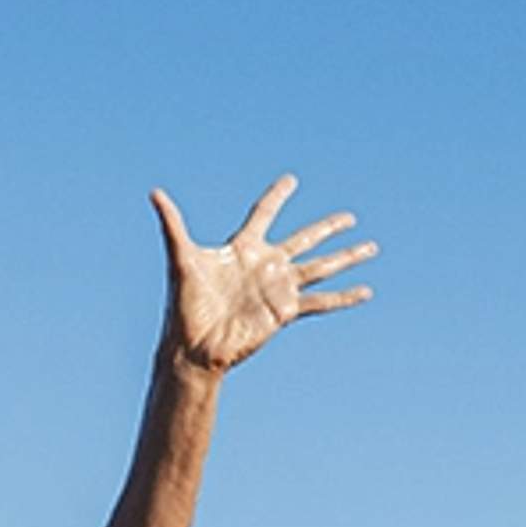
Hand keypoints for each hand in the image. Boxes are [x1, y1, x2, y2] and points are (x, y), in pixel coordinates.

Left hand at [156, 175, 376, 375]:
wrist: (193, 346)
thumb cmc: (184, 304)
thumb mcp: (181, 258)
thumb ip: (173, 224)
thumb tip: (154, 193)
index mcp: (242, 247)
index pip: (264, 214)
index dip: (276, 197)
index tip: (292, 180)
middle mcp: (265, 265)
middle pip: (304, 238)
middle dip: (327, 227)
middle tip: (350, 216)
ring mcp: (277, 288)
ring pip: (320, 266)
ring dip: (346, 257)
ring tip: (371, 247)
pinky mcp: (284, 311)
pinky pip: (321, 301)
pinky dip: (344, 297)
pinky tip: (365, 291)